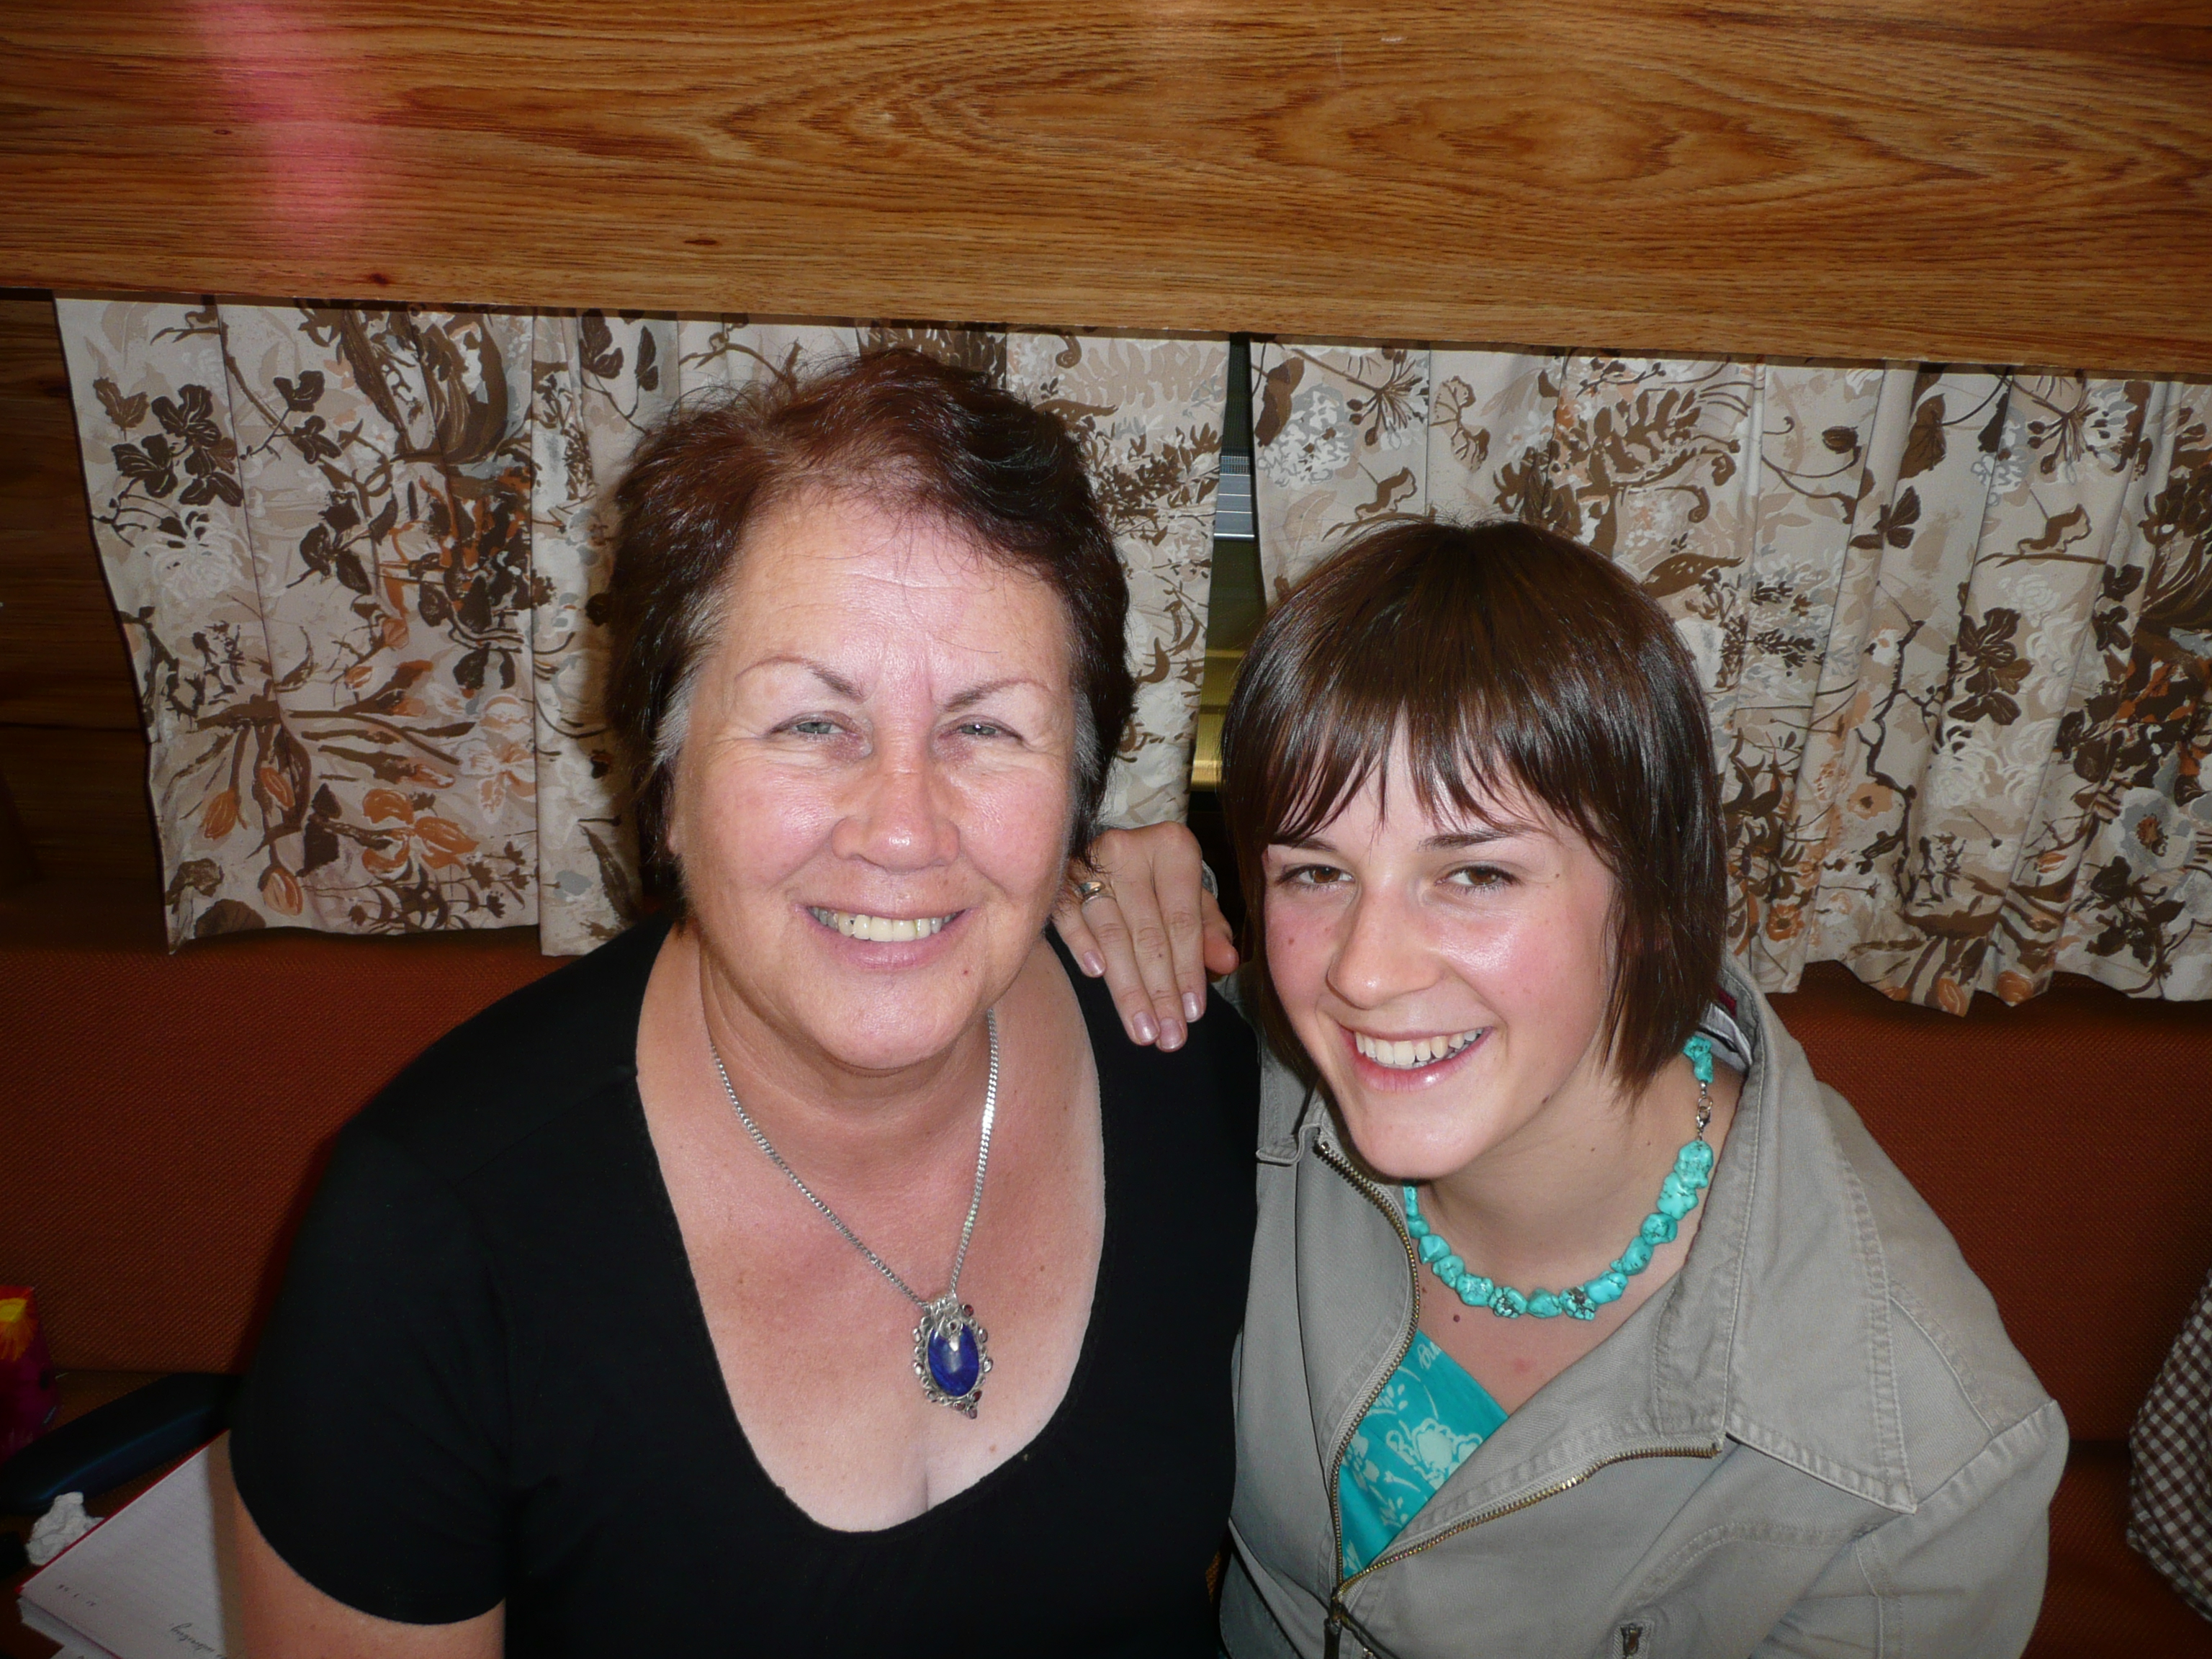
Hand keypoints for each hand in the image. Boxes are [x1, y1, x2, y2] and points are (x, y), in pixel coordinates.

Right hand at [1052, 823, 1238, 1050]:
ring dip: (1127, 988)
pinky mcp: (1059, 877)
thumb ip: (1209, 930)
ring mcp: (1091, 862)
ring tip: (1141, 1030)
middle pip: (1149, 933)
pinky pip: (1069, 916)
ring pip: (1112, 934)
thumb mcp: (1189, 898)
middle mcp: (1131, 849)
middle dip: (1160, 992)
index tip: (1192, 1015)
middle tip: (1168, 1037)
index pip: (1183, 920)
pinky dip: (1082, 944)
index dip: (1189, 970)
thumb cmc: (1156, 880)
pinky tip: (1096, 975)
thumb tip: (1227, 962)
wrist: (1106, 851)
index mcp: (1172, 847)